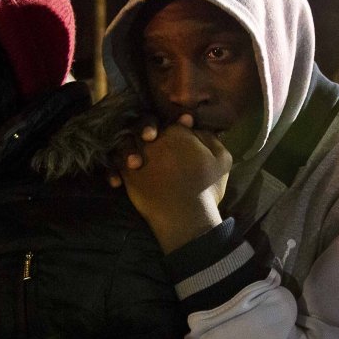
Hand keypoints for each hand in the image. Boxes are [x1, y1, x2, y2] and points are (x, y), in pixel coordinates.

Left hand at [119, 116, 231, 252]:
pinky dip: (116, 170)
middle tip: (157, 147)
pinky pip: (116, 165)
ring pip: (127, 143)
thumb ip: (211, 138)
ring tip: (138, 163)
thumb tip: (198, 128)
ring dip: (131, 149)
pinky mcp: (127, 175)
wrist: (186, 217)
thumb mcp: (222, 160)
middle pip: (146, 127)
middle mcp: (154, 141)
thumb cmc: (207, 189)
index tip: (180, 135)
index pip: (172, 121)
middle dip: (149, 132)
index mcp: (177, 133)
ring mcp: (138, 156)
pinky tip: (120, 180)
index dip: (176, 127)